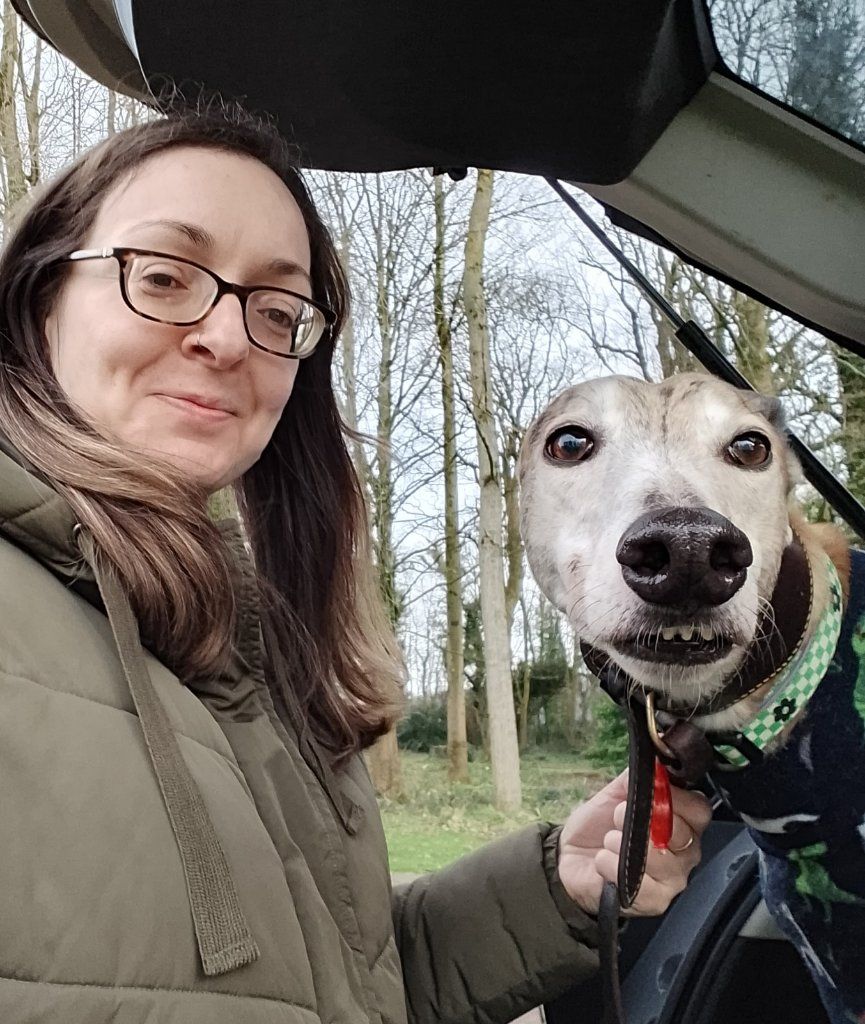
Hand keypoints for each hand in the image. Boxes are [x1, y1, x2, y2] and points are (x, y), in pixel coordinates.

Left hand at [557, 770, 711, 915]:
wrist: (570, 859)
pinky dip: (614, 866)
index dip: (677, 799)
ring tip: (609, 840)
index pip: (700, 810)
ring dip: (625, 844)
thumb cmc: (598, 826)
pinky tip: (603, 861)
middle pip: (685, 835)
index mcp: (682, 822)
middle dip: (646, 820)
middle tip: (618, 815)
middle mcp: (685, 852)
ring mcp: (673, 879)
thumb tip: (654, 760)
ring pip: (663, 860)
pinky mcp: (656, 901)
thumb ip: (637, 777)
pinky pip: (641, 884)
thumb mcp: (614, 793)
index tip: (651, 791)